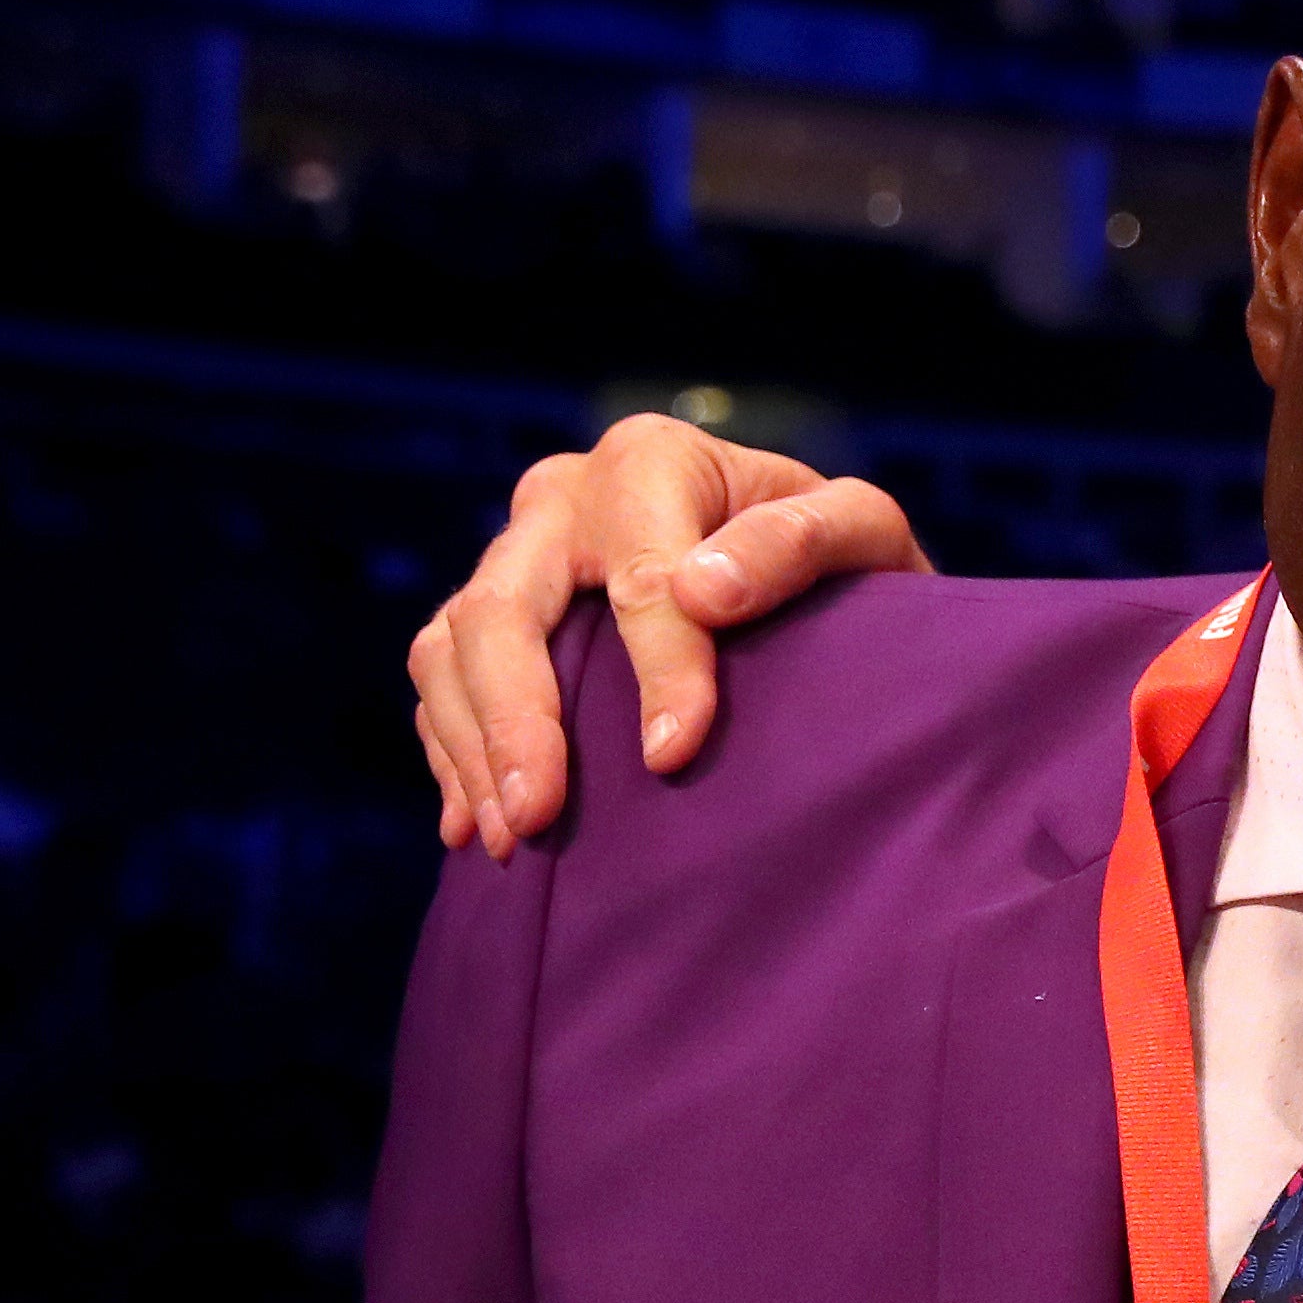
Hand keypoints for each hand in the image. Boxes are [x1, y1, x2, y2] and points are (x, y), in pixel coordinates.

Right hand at [408, 416, 928, 857]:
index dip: (657, 669)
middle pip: (501, 609)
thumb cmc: (836, 553)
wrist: (805, 565)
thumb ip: (803, 541)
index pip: (642, 577)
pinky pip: (440, 686)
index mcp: (649, 462)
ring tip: (509, 840)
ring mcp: (514, 558)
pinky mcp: (486, 618)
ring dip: (471, 750)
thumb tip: (703, 589)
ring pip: (448, 649)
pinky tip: (473, 828)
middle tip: (535, 818)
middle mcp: (562, 500)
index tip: (671, 755)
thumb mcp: (861, 528)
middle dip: (514, 721)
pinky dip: (451, 756)